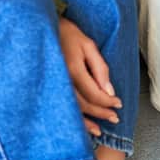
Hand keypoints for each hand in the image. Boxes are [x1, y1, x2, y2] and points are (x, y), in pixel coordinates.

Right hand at [57, 17, 121, 136]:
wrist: (41, 29)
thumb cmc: (67, 34)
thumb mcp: (88, 45)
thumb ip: (100, 68)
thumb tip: (109, 91)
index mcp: (73, 69)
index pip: (95, 93)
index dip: (108, 102)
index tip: (118, 104)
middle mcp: (62, 81)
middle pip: (84, 104)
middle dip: (101, 113)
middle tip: (114, 117)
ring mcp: (53, 86)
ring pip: (72, 110)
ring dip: (87, 122)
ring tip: (99, 130)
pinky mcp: (48, 88)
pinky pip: (61, 107)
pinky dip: (71, 118)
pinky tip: (78, 126)